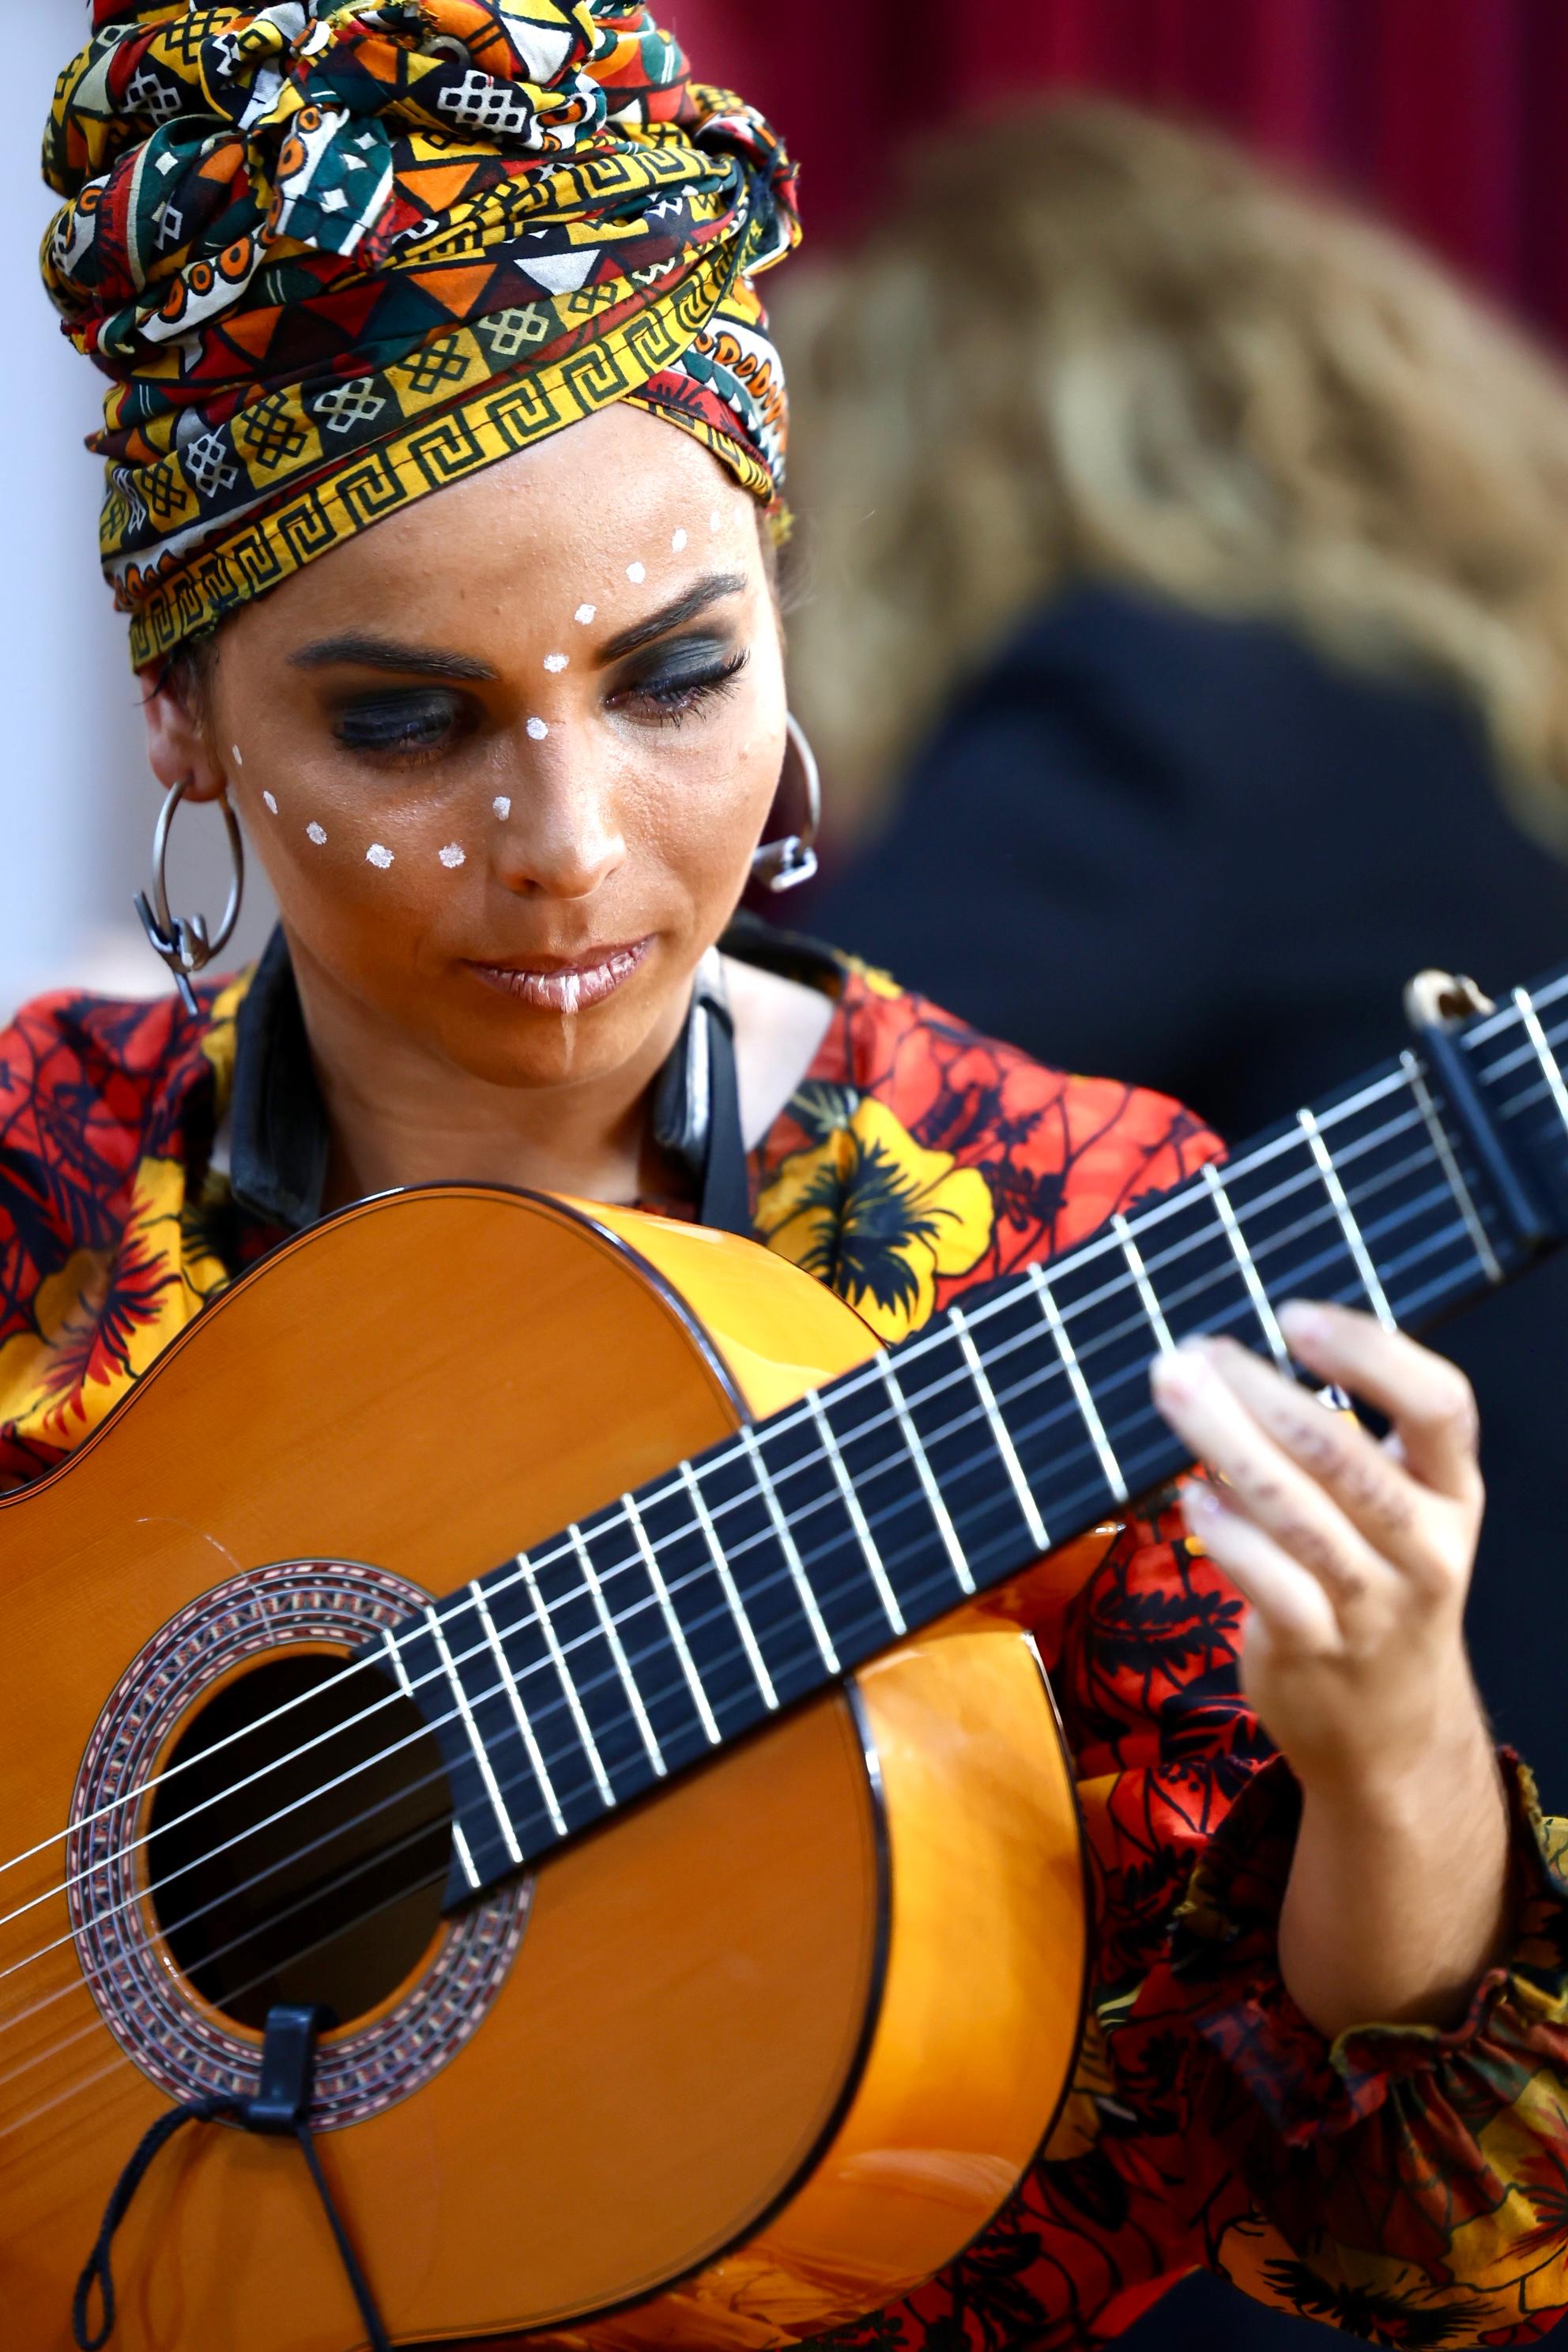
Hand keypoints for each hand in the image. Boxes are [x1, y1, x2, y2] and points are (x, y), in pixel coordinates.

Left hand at [1149, 1300, 1485, 1801]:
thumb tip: (1232, 1366)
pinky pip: (1269, 1582)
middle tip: (1192, 1353)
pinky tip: (1190, 1496)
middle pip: (1344, 1456)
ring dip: (1225, 1445)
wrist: (1393, 1730)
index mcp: (1452, 1492)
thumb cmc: (1380, 1587)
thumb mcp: (1403, 1515)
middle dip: (1260, 1394)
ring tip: (1174, 1393)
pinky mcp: (1317, 1649)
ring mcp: (1374, 1603)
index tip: (1293, 1315)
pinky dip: (1225, 1534)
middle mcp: (1427, 1545)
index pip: (1440, 1404)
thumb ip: (1344, 1446)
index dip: (1370, 1352)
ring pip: (1298, 1515)